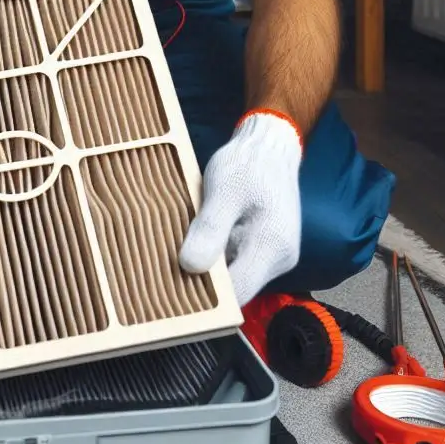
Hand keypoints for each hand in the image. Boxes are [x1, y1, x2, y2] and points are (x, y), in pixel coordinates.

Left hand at [179, 110, 301, 306]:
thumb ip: (211, 228)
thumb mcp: (224, 190)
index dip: (207, 296)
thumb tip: (190, 266)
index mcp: (272, 247)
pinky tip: (195, 241)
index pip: (238, 293)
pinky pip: (237, 262)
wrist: (269, 147)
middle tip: (166, 268)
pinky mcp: (264, 249)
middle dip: (203, 282)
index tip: (173, 285)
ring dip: (208, 267)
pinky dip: (216, 256)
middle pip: (236, 289)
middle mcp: (279, 259)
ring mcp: (273, 256)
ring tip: (177, 251)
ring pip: (235, 276)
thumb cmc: (248, 164)